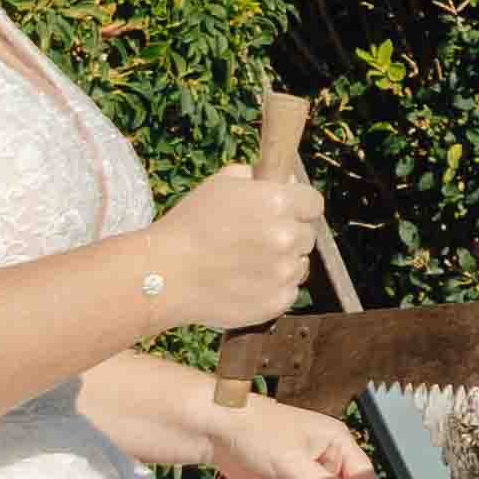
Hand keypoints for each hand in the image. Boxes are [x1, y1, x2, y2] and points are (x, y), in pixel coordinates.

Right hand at [147, 152, 324, 332]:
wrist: (164, 274)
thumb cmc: (188, 225)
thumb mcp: (220, 184)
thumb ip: (255, 177)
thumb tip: (279, 180)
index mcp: (278, 203)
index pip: (314, 203)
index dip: (299, 207)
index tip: (286, 212)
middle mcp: (287, 237)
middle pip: (307, 234)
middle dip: (288, 234)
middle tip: (255, 240)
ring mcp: (284, 272)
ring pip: (299, 264)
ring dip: (282, 262)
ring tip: (246, 263)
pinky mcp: (277, 301)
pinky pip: (288, 291)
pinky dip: (273, 288)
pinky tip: (245, 282)